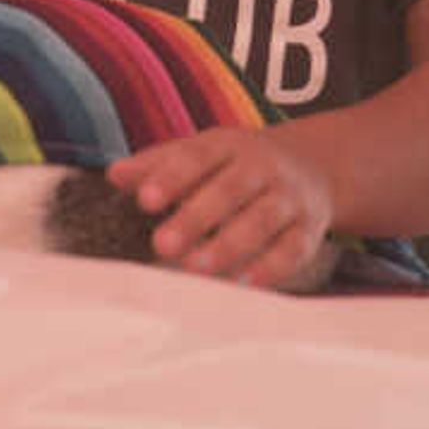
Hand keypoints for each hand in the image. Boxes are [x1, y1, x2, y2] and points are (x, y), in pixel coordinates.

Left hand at [109, 127, 335, 290]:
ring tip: (195, 268)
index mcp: (230, 145)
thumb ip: (158, 165)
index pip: (198, 156)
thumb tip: (114, 174)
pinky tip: (246, 284)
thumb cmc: (238, 165)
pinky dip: (272, 267)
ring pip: (263, 218)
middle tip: (161, 244)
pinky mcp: (308, 229)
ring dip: (230, 244)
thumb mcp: (202, 154)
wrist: (314, 165)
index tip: (144, 200)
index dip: (172, 177)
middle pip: (231, 189)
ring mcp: (289, 197)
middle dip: (196, 217)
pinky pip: (293, 248)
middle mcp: (263, 167)